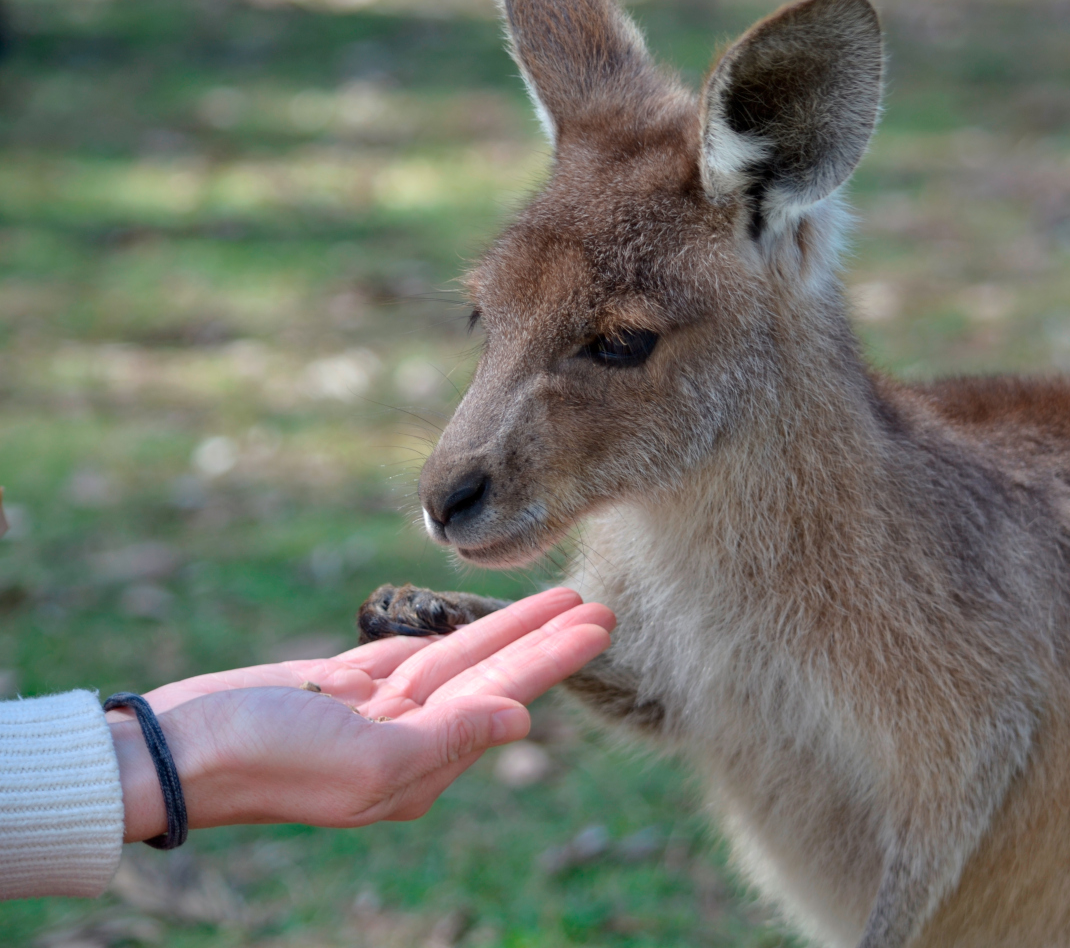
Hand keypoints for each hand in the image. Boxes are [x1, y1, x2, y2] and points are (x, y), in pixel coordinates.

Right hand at [109, 587, 612, 841]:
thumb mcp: (370, 759)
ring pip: (458, 656)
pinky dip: (447, 634)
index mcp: (422, 763)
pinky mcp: (343, 683)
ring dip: (506, 627)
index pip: (508, 696)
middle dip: (547, 639)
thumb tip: (522, 720)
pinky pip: (412, 653)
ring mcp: (376, 709)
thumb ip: (451, 738)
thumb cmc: (269, 758)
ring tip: (553, 596)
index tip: (600, 624)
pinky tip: (479, 623)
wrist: (179, 751)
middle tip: (597, 602)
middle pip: (494, 673)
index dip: (556, 658)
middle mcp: (409, 737)